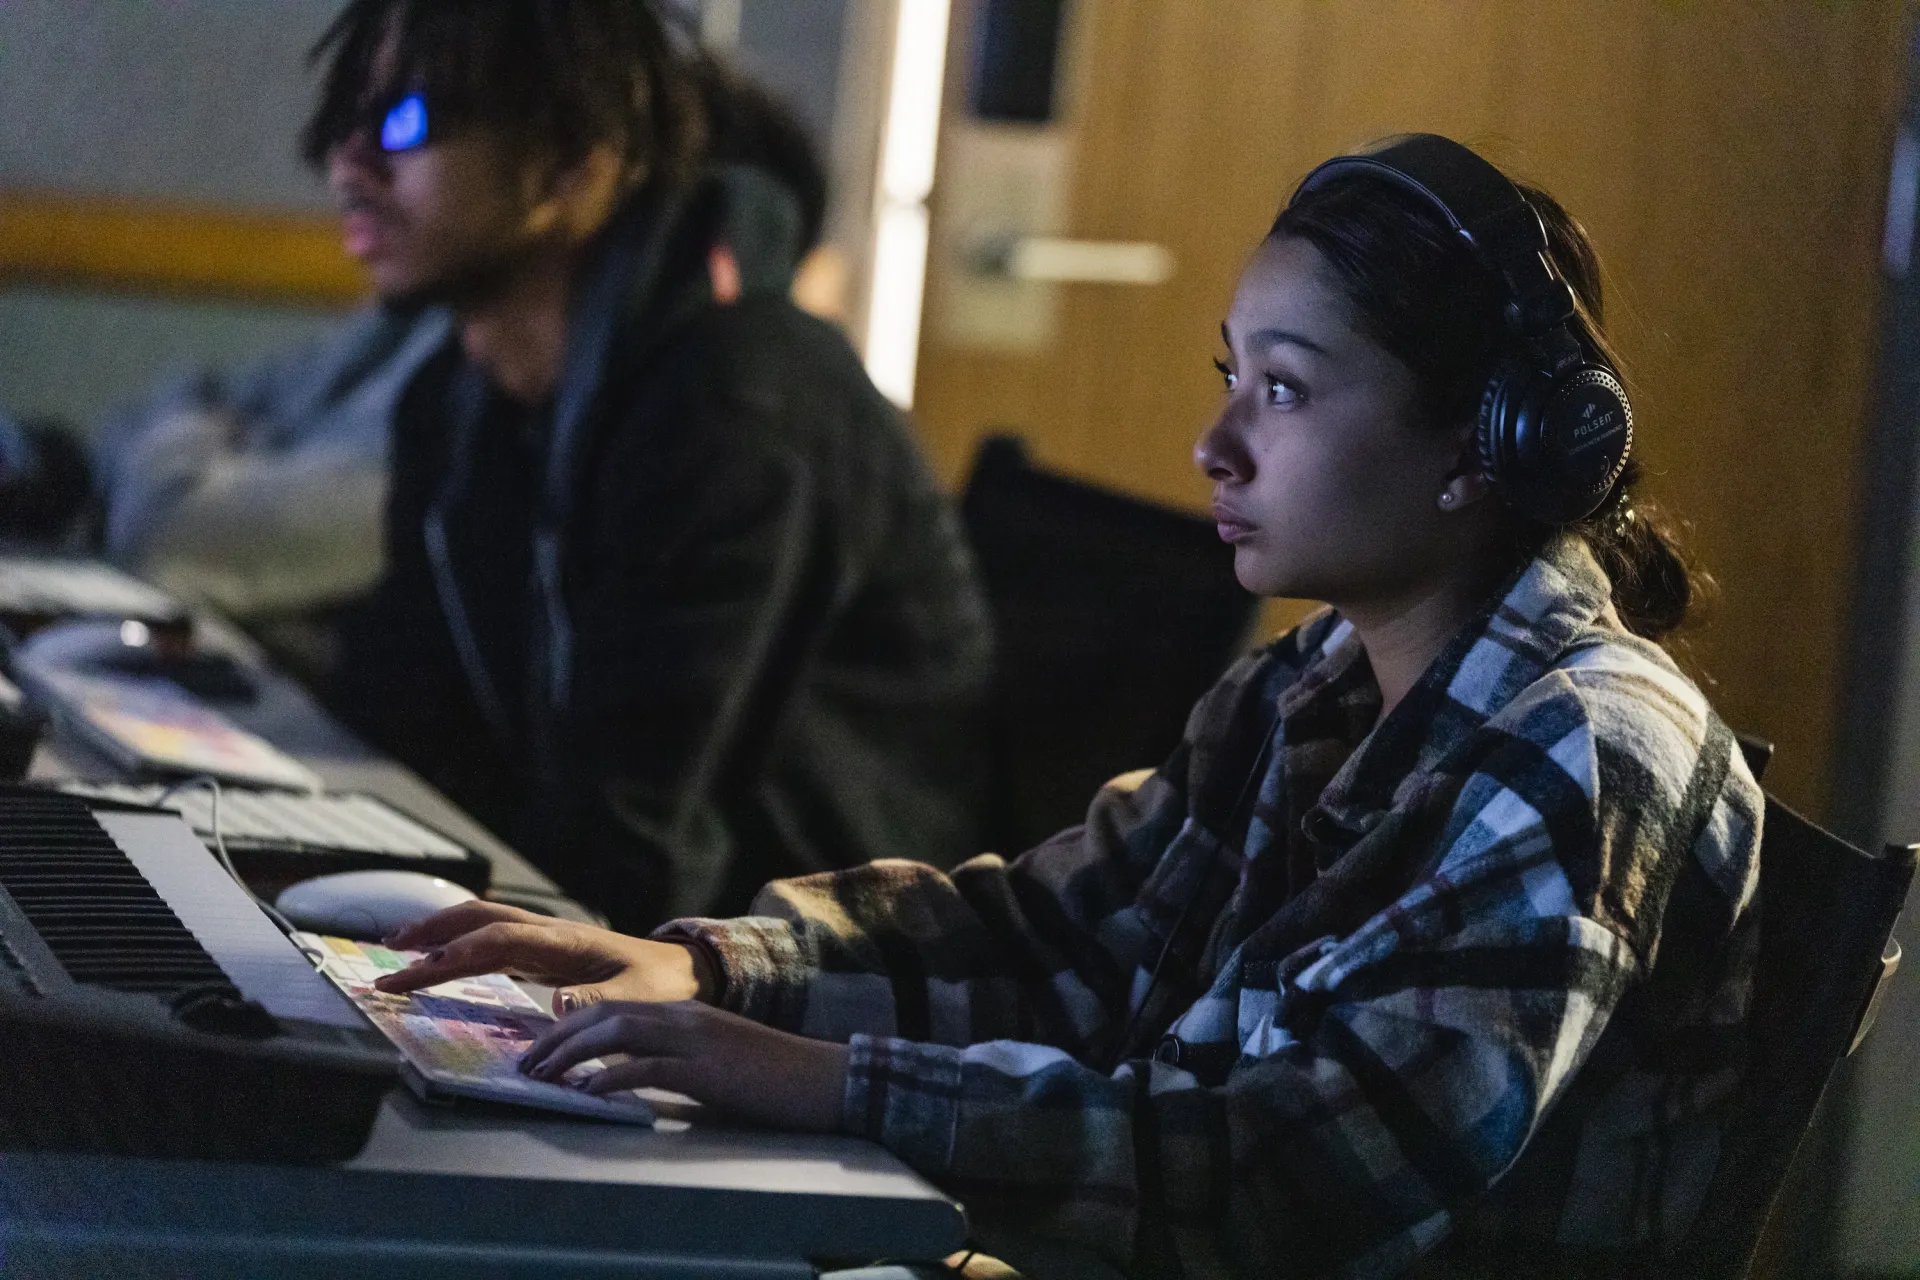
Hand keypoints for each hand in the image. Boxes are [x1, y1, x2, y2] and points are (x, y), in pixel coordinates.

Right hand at [373, 901, 716, 1009]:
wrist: (683, 972)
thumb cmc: (663, 988)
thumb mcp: (639, 1002)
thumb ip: (600, 1007)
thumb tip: (559, 1009)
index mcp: (567, 942)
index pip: (502, 939)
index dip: (459, 952)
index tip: (419, 969)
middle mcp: (549, 934)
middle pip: (480, 921)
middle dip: (434, 933)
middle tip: (388, 953)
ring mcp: (544, 942)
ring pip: (481, 929)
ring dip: (439, 937)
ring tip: (395, 952)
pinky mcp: (543, 956)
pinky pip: (491, 948)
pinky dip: (458, 953)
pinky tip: (436, 965)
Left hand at [521, 999, 850, 1131]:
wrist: (824, 1078)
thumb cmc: (775, 1076)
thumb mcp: (717, 1058)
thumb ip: (677, 1058)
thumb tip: (631, 1076)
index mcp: (686, 1011)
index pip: (614, 1007)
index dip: (570, 1025)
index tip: (540, 1047)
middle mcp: (685, 1016)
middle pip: (605, 1014)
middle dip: (558, 1037)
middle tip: (526, 1062)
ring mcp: (696, 1040)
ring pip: (617, 1034)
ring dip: (572, 1055)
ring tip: (542, 1077)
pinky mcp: (706, 1069)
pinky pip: (646, 1068)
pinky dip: (610, 1079)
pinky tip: (587, 1094)